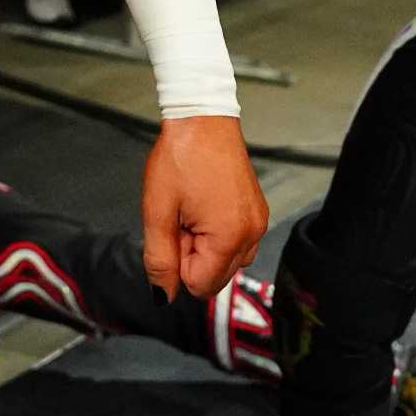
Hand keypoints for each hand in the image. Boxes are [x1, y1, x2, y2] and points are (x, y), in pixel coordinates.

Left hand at [140, 115, 268, 301]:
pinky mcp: (256, 213)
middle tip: (181, 218)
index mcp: (229, 237)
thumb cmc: (181, 157)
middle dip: (191, 256)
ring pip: (225, 262)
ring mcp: (257, 223)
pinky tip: (204, 206)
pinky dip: (216, 234)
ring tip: (192, 210)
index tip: (174, 229)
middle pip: (214, 277)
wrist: (202, 119)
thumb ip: (159, 260)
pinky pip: (235, 243)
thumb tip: (162, 296)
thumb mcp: (158, 212)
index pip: (199, 285)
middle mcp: (252, 234)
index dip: (177, 262)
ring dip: (203, 246)